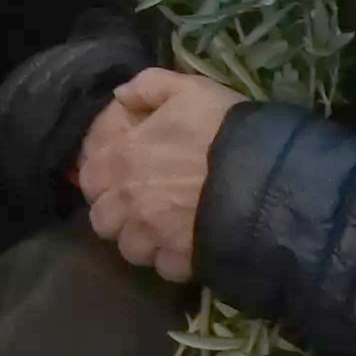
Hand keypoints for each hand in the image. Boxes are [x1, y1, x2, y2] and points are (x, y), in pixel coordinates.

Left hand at [74, 68, 242, 280]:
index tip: (125, 173)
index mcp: (119, 160)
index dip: (105, 177)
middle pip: (104, 221)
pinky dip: (174, 261)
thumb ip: (147, 87)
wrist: (266, 176)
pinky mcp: (181, 260)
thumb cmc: (222, 128)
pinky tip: (189, 245)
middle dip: (120, 215)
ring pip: (132, 249)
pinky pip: (166, 269)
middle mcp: (128, 202)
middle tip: (145, 205)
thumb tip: (121, 95)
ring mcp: (153, 235)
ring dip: (145, 240)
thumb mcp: (188, 89)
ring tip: (167, 229)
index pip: (89, 178)